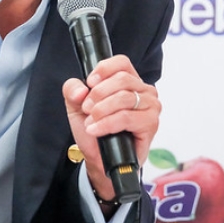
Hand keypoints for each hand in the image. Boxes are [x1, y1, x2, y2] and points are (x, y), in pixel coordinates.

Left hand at [62, 54, 160, 199]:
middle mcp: (144, 91)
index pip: (122, 63)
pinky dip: (107, 123)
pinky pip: (126, 117)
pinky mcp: (151, 123)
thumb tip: (80, 90)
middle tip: (87, 109)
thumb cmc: (95, 131)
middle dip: (98, 94)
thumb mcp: (76, 107)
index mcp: (129, 81)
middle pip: (122, 79)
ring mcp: (150, 106)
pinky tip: (96, 129)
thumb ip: (72, 90)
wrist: (100, 160)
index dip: (104, 69)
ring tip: (91, 121)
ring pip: (124, 98)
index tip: (90, 83)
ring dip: (101, 110)